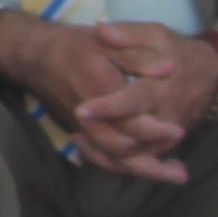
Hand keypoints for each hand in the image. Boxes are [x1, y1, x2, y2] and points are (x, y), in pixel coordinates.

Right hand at [0, 11, 197, 184]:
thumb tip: (170, 67)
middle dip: (153, 164)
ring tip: (172, 174)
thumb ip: (138, 55)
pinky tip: (144, 168)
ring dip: (143, 170)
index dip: (155, 129)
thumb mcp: (107, 41)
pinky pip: (102, 158)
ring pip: (113, 158)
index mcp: (101, 92)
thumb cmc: (75, 45)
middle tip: (180, 171)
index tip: (179, 130)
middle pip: (123, 150)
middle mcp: (91, 117)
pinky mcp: (81, 133)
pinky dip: (123, 166)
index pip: (130, 120)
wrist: (37, 56)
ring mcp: (84, 128)